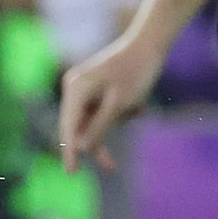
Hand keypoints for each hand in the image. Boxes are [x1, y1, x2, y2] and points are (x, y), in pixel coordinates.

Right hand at [58, 31, 162, 171]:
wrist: (149, 46)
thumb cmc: (135, 73)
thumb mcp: (119, 104)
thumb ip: (99, 126)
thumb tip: (82, 148)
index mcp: (75, 89)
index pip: (68, 126)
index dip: (69, 151)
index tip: (71, 172)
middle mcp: (75, 88)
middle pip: (79, 126)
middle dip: (99, 141)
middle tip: (111, 166)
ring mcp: (85, 89)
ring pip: (94, 121)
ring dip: (116, 122)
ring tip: (136, 108)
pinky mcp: (96, 90)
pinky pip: (103, 112)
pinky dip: (120, 115)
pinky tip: (138, 106)